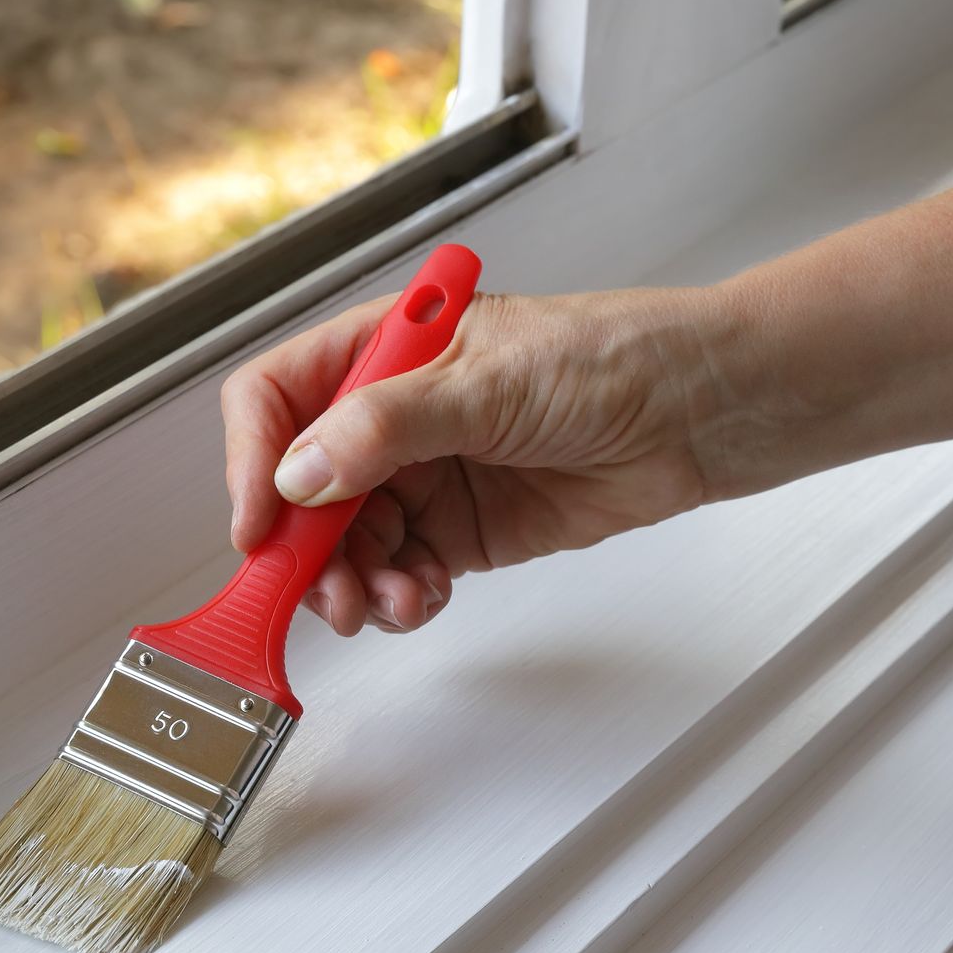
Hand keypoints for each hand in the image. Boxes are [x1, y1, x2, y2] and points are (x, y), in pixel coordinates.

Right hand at [220, 287, 723, 633]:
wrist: (698, 413)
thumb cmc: (611, 359)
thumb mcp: (490, 382)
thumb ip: (388, 426)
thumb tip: (302, 472)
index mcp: (385, 350)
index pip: (277, 398)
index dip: (255, 461)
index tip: (261, 526)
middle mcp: (392, 415)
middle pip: (302, 489)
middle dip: (307, 549)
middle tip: (329, 593)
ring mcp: (424, 475)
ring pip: (347, 544)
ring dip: (356, 583)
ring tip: (392, 602)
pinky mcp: (460, 531)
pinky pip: (399, 574)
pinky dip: (399, 597)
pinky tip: (424, 598)